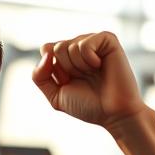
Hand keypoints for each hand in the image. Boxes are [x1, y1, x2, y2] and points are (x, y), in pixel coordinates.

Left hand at [31, 32, 147, 127]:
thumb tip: (46, 52)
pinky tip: (100, 66)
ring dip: (78, 67)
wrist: (114, 114)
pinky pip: (85, 43)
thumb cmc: (88, 105)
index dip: (52, 69)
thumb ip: (39, 76)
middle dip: (65, 69)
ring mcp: (94, 42)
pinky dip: (89, 59)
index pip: (46, 49)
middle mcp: (80, 47)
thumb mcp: (55, 96)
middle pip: (56, 47)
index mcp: (68, 57)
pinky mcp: (108, 41)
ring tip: (93, 74)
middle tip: (83, 80)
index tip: (67, 82)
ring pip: (69, 46)